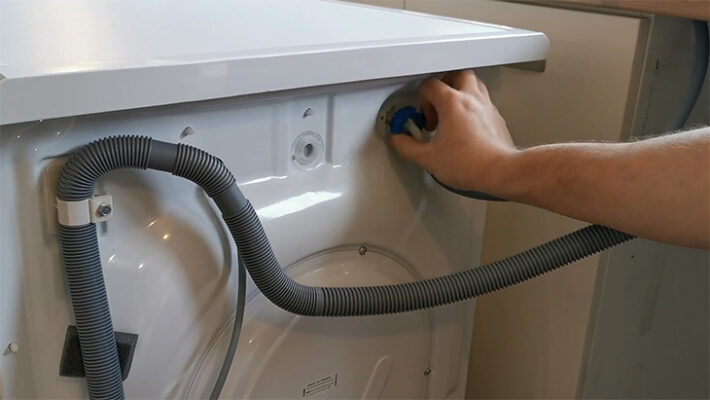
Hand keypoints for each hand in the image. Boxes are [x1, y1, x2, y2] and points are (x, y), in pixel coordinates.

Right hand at [388, 70, 516, 193]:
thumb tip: (398, 140)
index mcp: (452, 103)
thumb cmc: (471, 164)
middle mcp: (471, 99)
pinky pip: (483, 101)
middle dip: (443, 86)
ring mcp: (486, 107)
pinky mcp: (496, 118)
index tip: (422, 117)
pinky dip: (472, 107)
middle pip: (455, 74)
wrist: (500, 171)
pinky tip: (466, 124)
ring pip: (473, 83)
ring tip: (450, 111)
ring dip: (459, 92)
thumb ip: (407, 147)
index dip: (421, 100)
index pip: (429, 85)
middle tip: (436, 104)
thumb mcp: (429, 158)